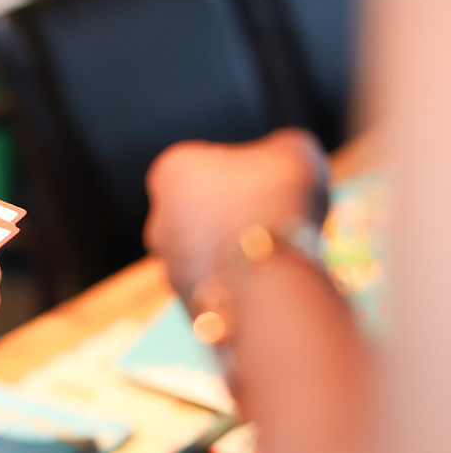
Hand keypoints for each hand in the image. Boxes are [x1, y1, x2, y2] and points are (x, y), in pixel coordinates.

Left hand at [143, 128, 328, 298]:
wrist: (265, 278)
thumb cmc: (272, 202)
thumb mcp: (294, 151)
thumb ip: (284, 148)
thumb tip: (286, 158)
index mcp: (170, 171)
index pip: (212, 162)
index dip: (250, 170)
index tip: (275, 182)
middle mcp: (159, 219)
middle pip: (209, 209)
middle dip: (242, 214)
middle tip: (280, 218)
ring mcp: (170, 266)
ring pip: (213, 251)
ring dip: (244, 252)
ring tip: (281, 254)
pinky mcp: (187, 304)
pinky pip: (222, 287)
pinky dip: (244, 285)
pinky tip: (271, 283)